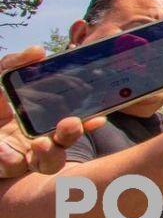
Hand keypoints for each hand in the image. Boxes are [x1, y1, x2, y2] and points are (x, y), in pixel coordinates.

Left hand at [0, 46, 103, 176]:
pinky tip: (7, 152)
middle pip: (66, 142)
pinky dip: (12, 160)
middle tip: (72, 123)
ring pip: (49, 163)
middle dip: (72, 135)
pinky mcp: (7, 164)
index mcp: (47, 119)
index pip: (76, 123)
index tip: (98, 117)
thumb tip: (38, 51)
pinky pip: (14, 167)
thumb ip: (15, 63)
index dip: (88, 123)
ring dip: (50, 154)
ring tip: (41, 142)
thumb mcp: (1, 77)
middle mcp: (41, 139)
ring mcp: (24, 154)